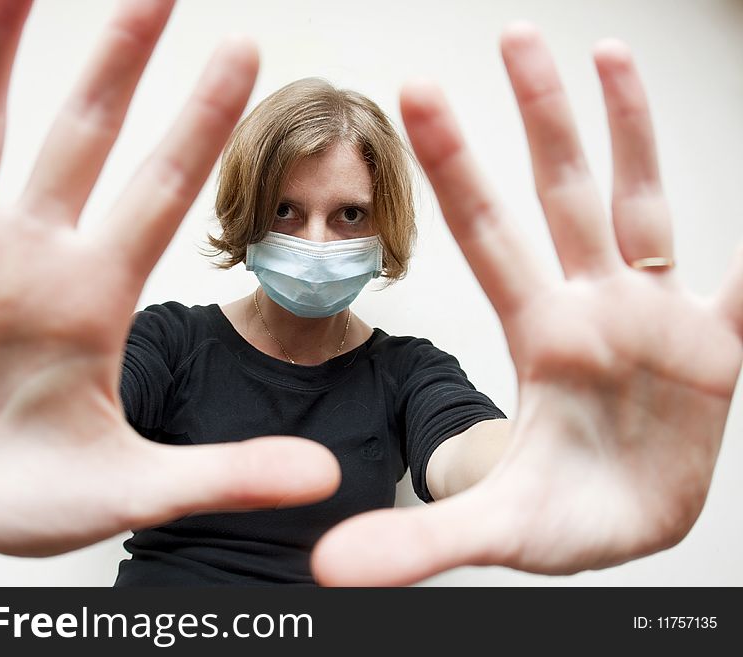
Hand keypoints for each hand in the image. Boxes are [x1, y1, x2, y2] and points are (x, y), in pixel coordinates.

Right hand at [0, 0, 337, 555]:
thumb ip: (227, 474)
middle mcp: (30, 255)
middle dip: (118, 60)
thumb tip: (326, 476)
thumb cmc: (37, 498)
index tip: (246, 50)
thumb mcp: (134, 491)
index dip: (202, 121)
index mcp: (95, 296)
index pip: (163, 190)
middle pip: (82, 137)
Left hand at [311, 23, 742, 584]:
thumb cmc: (562, 518)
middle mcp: (594, 307)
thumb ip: (417, 538)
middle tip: (513, 35)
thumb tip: (328, 570)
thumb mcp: (494, 524)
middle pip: (564, 194)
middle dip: (541, 117)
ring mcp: (659, 318)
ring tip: (606, 53)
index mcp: (540, 336)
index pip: (489, 236)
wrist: (624, 531)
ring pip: (643, 206)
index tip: (417, 93)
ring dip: (631, 132)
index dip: (458, 167)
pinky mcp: (719, 346)